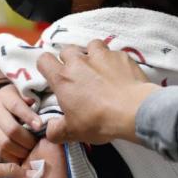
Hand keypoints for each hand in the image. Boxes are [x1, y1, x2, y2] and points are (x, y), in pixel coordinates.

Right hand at [0, 85, 41, 162]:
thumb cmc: (7, 100)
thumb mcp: (15, 92)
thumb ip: (26, 95)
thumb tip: (33, 100)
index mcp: (4, 97)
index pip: (16, 106)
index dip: (28, 116)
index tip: (40, 126)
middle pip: (11, 129)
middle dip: (28, 139)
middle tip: (39, 143)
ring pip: (5, 144)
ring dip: (22, 150)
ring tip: (32, 151)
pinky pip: (0, 152)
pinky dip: (13, 157)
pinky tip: (23, 157)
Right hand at [36, 40, 158, 144]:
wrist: (134, 111)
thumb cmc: (99, 121)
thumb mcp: (73, 132)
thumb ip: (55, 130)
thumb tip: (49, 130)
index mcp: (62, 78)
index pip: (44, 60)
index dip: (46, 66)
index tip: (53, 74)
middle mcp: (79, 62)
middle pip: (67, 50)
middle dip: (70, 60)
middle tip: (78, 75)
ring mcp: (101, 55)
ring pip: (91, 45)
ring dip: (92, 54)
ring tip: (99, 68)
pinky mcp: (121, 56)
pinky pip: (114, 53)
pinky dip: (114, 61)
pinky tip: (119, 73)